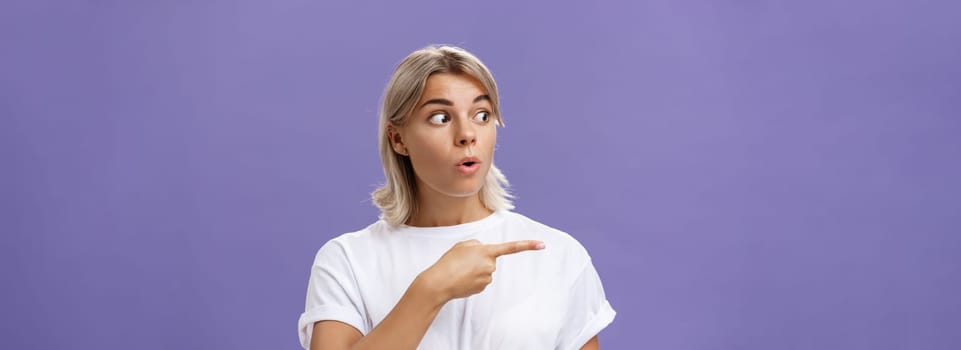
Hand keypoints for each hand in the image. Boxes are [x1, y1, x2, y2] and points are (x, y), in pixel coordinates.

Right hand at [419, 239, 544, 301]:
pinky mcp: (482, 288)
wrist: (439, 283)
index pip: (511, 247)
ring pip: (484, 270)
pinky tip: (461, 279)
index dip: (528, 245)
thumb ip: (477, 244)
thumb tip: (484, 252)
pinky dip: (472, 279)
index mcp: (486, 251)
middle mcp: (490, 265)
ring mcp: (487, 278)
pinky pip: (480, 280)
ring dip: (474, 269)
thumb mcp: (463, 245)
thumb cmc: (449, 262)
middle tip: (463, 261)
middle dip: (479, 259)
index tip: (542, 244)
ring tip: (460, 270)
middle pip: (490, 259)